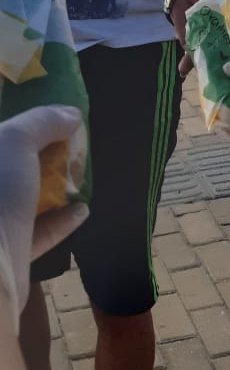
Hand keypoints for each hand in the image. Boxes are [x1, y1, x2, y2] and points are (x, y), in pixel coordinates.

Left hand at [0, 107, 88, 329]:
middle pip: (12, 166)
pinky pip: (36, 234)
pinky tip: (82, 210)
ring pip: (23, 201)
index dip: (20, 121)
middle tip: (69, 144)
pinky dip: (59, 222)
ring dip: (53, 189)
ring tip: (80, 176)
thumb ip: (43, 121)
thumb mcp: (16, 139)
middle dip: (40, 154)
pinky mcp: (8, 255)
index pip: (0, 134)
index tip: (48, 115)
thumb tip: (71, 115)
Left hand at [170, 0, 229, 77]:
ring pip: (209, 57)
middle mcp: (222, 35)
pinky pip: (190, 55)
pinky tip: (183, 71)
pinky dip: (186, 64)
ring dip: (206, 68)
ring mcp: (206, 40)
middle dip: (226, 64)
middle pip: (227, 52)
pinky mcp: (191, 42)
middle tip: (227, 76)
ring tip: (205, 78)